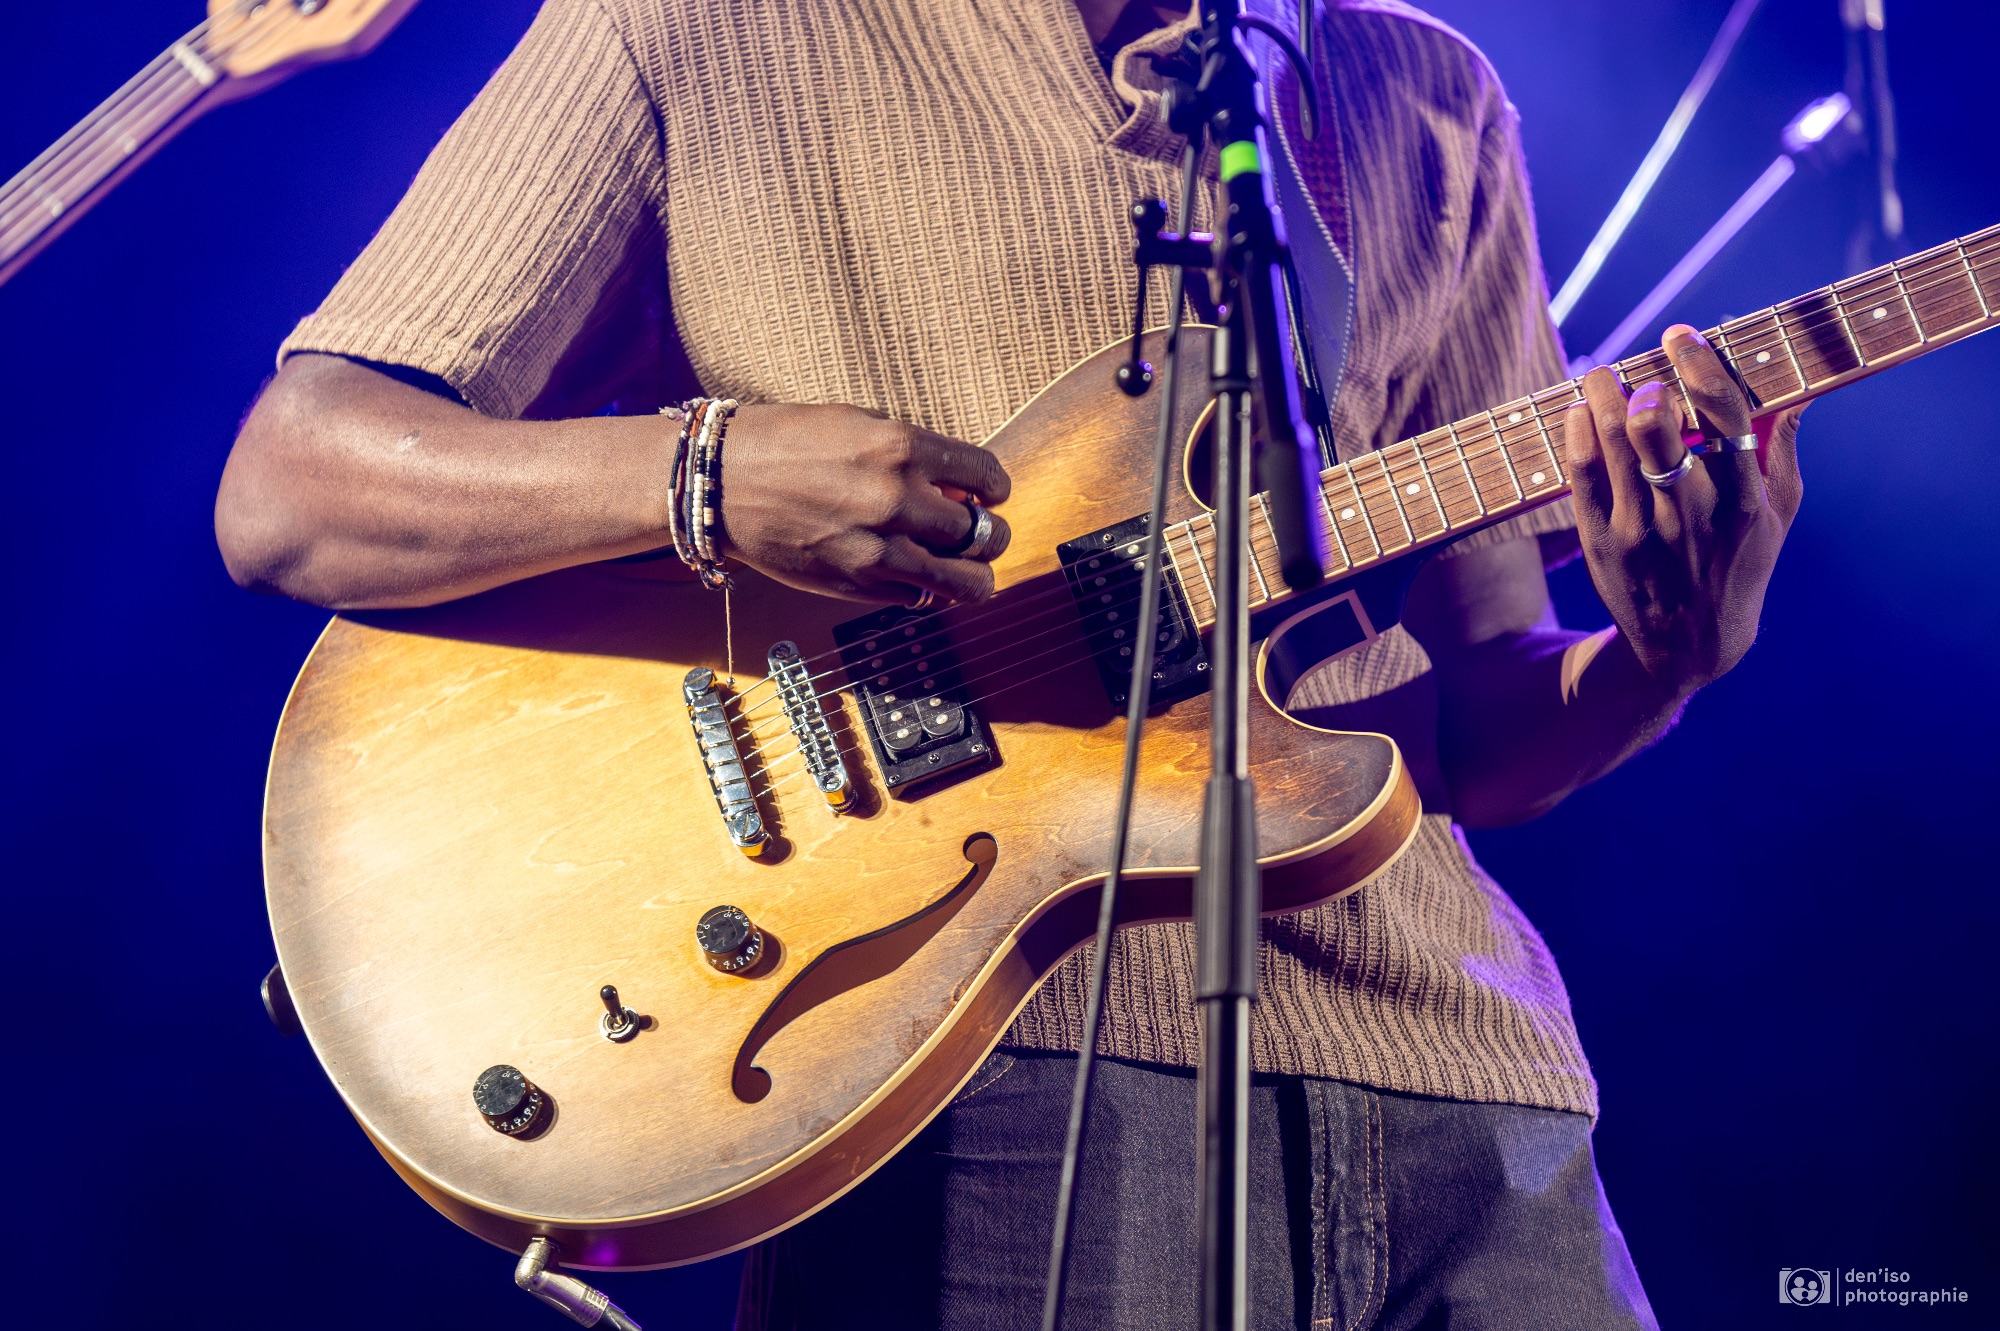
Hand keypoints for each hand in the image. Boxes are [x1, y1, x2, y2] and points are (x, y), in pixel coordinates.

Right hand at [716, 403, 1011, 603]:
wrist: (722, 481)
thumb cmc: (787, 443)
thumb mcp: (858, 423)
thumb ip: (913, 453)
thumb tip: (959, 485)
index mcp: (901, 447)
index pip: (987, 476)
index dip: (996, 488)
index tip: (990, 494)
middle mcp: (897, 499)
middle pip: (984, 534)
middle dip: (992, 534)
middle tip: (983, 533)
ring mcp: (878, 549)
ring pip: (966, 582)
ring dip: (977, 575)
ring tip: (969, 568)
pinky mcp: (857, 585)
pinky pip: (920, 598)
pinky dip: (930, 590)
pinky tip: (920, 575)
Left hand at [1564, 324, 1805, 697]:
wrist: (1687, 647)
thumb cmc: (1739, 567)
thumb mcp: (1777, 517)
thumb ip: (1784, 452)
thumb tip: (1801, 391)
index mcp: (1745, 502)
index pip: (1725, 418)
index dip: (1700, 367)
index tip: (1682, 335)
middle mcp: (1691, 514)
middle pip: (1657, 428)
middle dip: (1645, 384)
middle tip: (1641, 367)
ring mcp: (1641, 529)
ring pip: (1612, 445)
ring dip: (1603, 396)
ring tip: (1602, 373)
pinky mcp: (1601, 541)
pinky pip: (1582, 475)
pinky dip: (1578, 434)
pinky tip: (1581, 411)